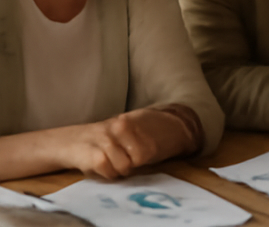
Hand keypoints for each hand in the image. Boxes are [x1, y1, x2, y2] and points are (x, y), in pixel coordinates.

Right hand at [49, 109, 190, 179]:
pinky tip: (99, 166)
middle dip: (132, 164)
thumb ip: (140, 137)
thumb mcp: (122, 132)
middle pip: (140, 158)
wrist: (70, 142)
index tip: (135, 157)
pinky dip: (107, 174)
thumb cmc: (101, 141)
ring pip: (126, 167)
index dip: (143, 156)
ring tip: (108, 161)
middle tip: (119, 160)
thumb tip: (170, 144)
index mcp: (128, 121)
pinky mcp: (97, 157)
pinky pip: (111, 172)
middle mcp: (120, 128)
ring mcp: (108, 141)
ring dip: (117, 169)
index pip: (151, 146)